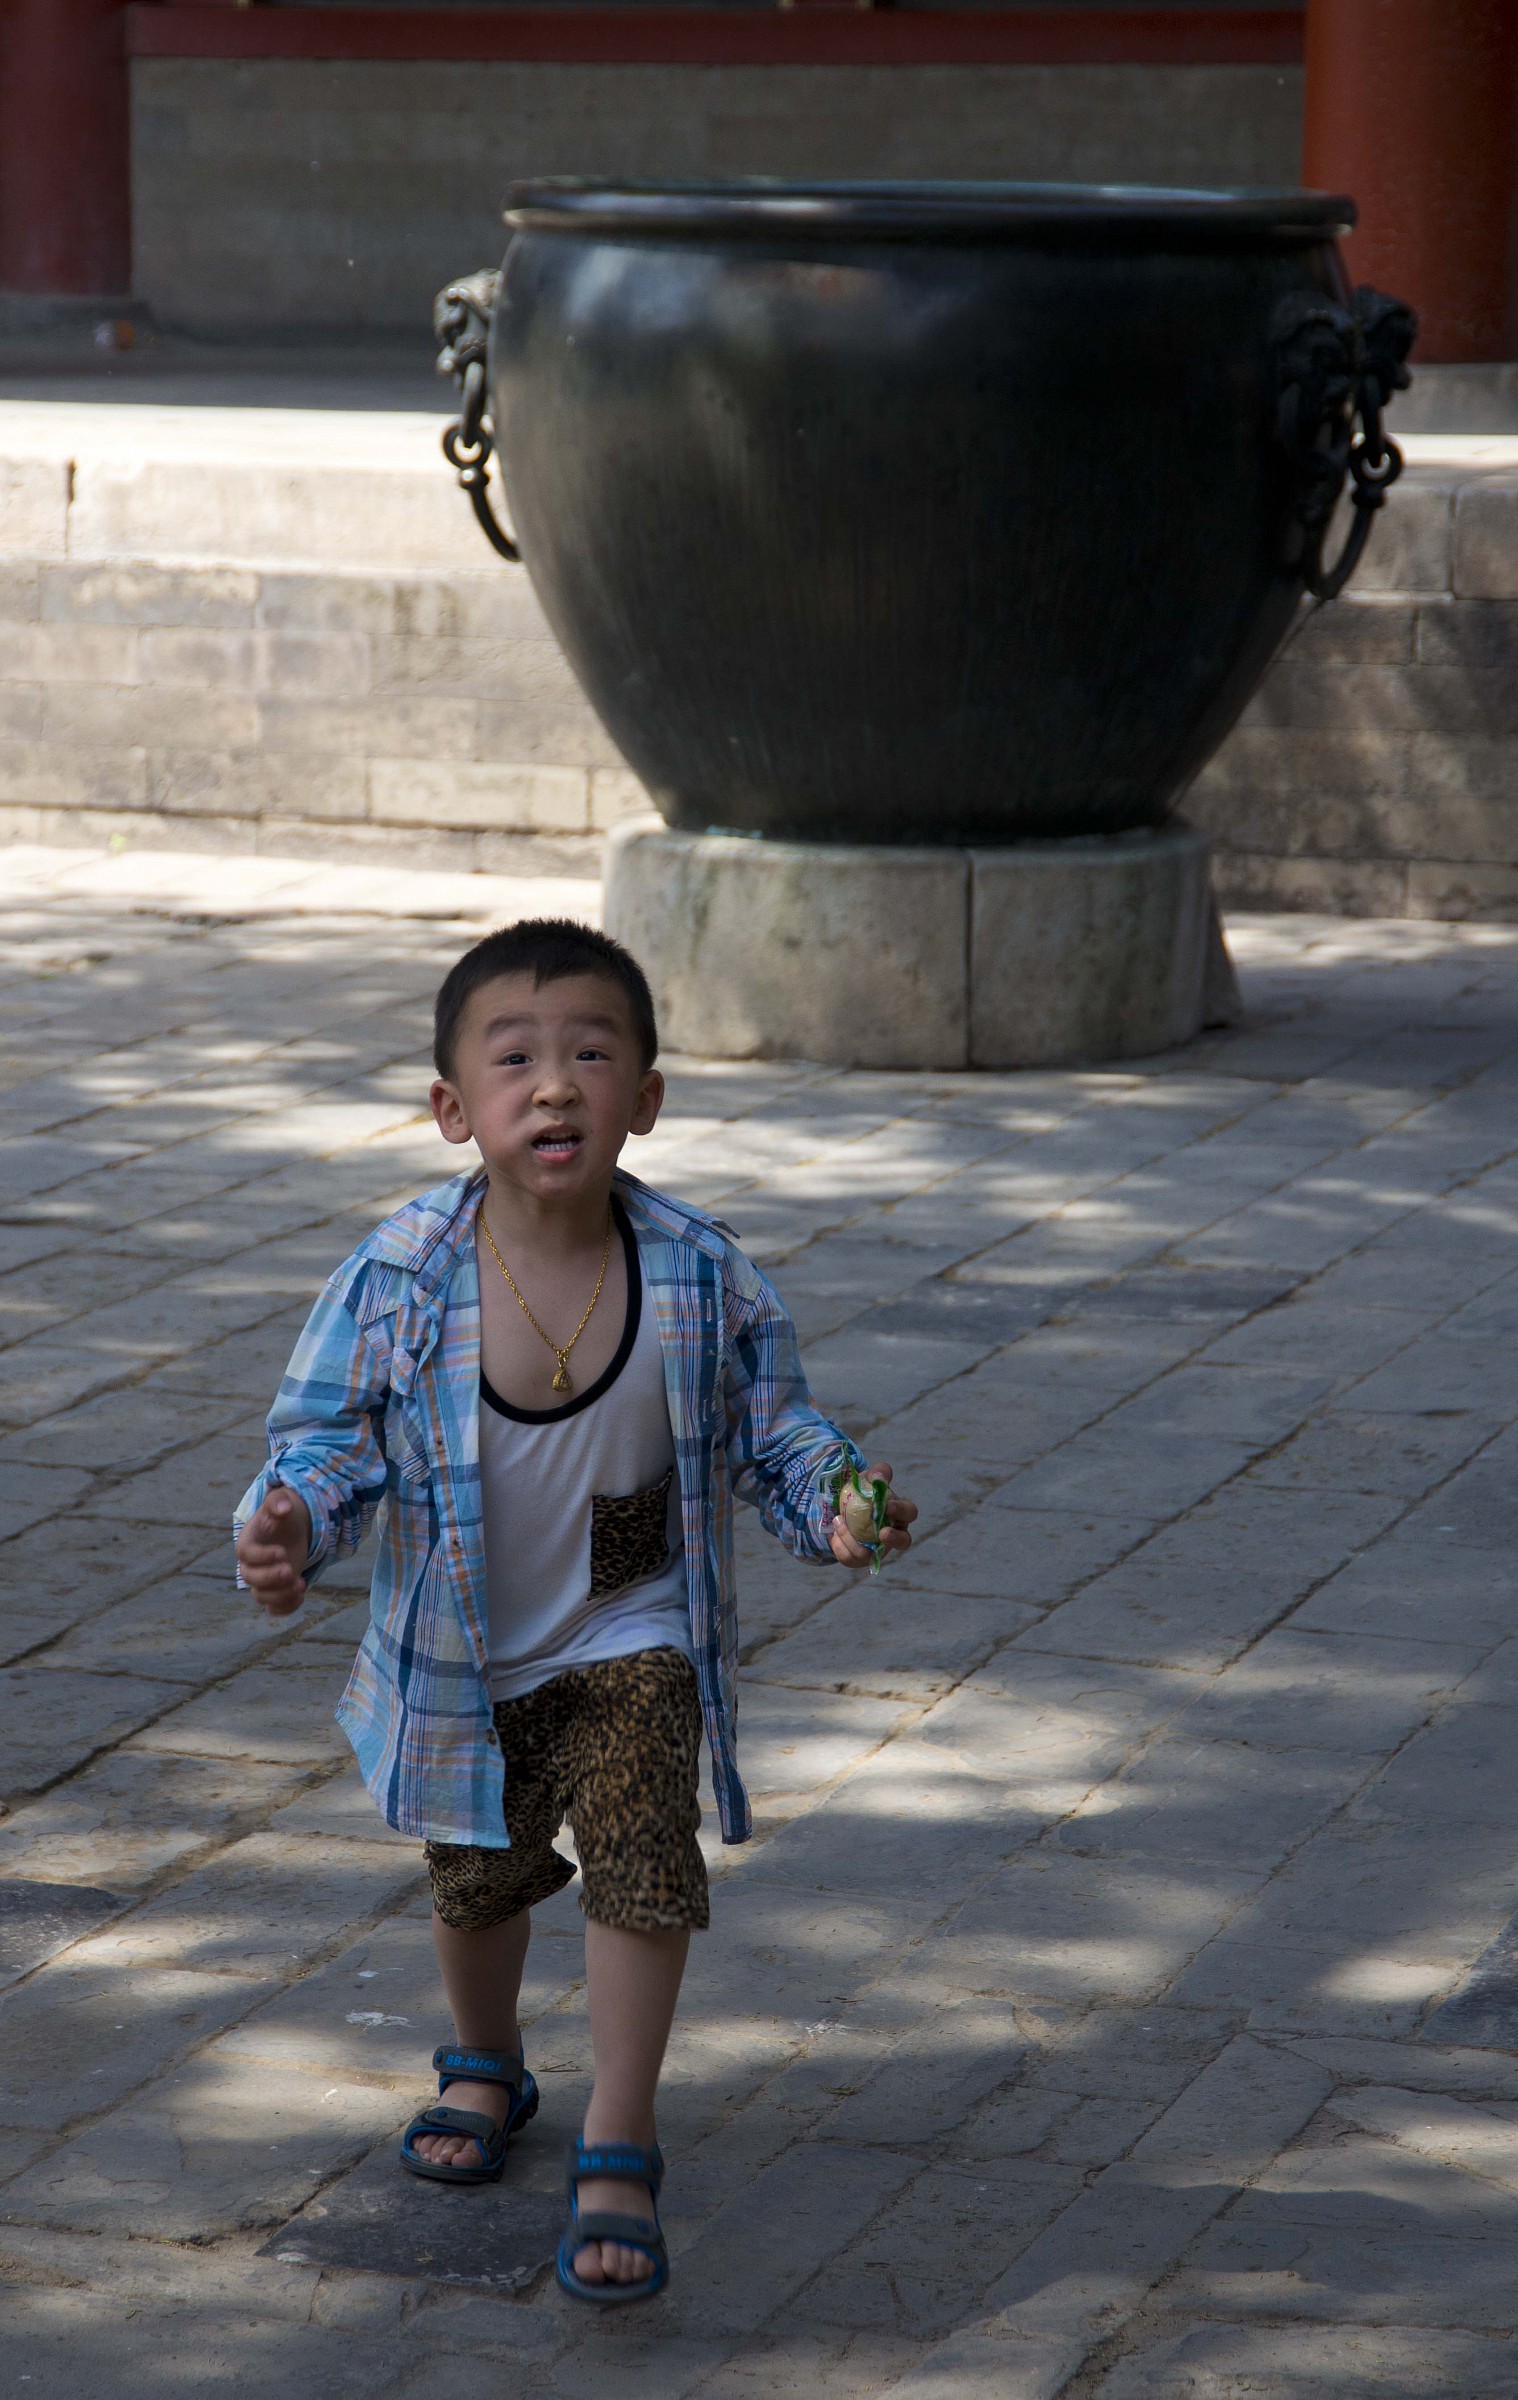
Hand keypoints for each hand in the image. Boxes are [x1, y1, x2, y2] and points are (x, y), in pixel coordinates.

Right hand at [236, 1486, 312, 1616]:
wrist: (290, 1529)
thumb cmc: (281, 1515)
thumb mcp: (280, 1502)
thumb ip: (278, 1502)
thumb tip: (283, 1507)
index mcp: (246, 1542)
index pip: (246, 1554)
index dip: (262, 1556)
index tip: (282, 1552)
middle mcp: (249, 1565)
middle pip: (250, 1578)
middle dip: (270, 1578)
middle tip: (290, 1571)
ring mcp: (261, 1581)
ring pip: (260, 1596)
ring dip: (280, 1595)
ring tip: (301, 1584)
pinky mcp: (274, 1591)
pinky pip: (273, 1608)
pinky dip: (285, 1608)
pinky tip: (301, 1596)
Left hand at [829, 1461, 916, 1569]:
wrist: (843, 1508)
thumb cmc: (864, 1494)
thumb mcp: (869, 1479)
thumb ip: (878, 1473)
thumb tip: (880, 1476)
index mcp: (899, 1513)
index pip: (910, 1513)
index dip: (901, 1511)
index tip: (888, 1505)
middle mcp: (893, 1534)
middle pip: (904, 1542)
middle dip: (894, 1539)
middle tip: (882, 1532)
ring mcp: (877, 1550)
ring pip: (869, 1554)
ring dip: (851, 1539)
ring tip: (838, 1520)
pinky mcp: (860, 1559)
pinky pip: (850, 1559)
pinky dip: (839, 1545)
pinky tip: (834, 1532)